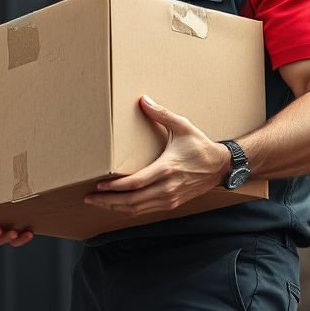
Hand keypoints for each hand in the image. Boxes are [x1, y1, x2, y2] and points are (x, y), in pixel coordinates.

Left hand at [83, 96, 230, 215]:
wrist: (220, 167)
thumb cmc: (200, 146)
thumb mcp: (183, 126)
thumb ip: (162, 113)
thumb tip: (143, 100)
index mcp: (166, 169)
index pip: (135, 184)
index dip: (115, 188)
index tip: (99, 186)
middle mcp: (167, 188)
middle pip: (132, 201)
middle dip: (108, 201)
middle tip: (89, 198)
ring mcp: (169, 198)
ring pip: (138, 209)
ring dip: (116, 207)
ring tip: (98, 203)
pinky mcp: (171, 203)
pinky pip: (146, 210)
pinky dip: (130, 209)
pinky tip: (118, 206)